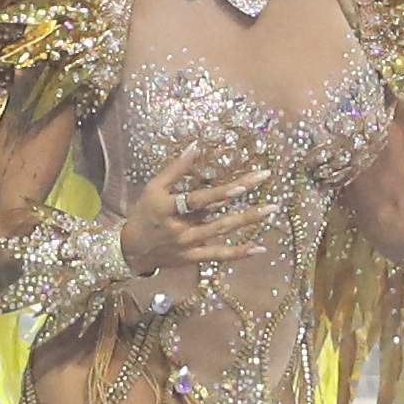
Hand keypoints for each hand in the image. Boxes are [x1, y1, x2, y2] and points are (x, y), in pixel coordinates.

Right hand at [118, 134, 250, 283]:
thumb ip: (175, 169)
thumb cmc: (145, 213)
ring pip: (222, 232)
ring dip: (247, 221)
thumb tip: (195, 145)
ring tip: (271, 209)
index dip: (221, 193)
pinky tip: (259, 247)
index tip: (243, 185)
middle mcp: (181, 228)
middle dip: (242, 200)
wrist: (132, 250)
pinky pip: (219, 255)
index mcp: (168, 208)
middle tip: (265, 182)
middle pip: (217, 214)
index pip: (198, 200)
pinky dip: (239, 253)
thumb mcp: (153, 188)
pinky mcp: (194, 258)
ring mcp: (189, 245)